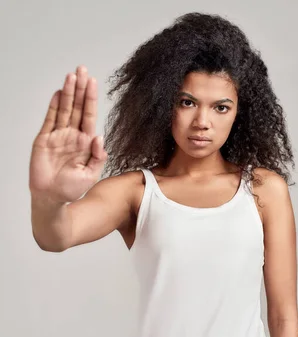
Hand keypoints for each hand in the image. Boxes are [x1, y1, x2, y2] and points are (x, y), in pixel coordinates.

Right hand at [29, 65, 106, 202]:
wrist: (52, 199)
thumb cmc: (72, 189)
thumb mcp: (91, 174)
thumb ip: (98, 156)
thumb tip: (99, 137)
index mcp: (86, 142)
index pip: (90, 115)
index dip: (91, 98)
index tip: (93, 82)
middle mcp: (73, 135)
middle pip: (77, 107)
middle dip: (80, 88)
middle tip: (82, 69)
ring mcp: (58, 136)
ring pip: (64, 109)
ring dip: (67, 92)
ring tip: (71, 76)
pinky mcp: (44, 140)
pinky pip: (50, 120)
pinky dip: (54, 106)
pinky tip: (58, 93)